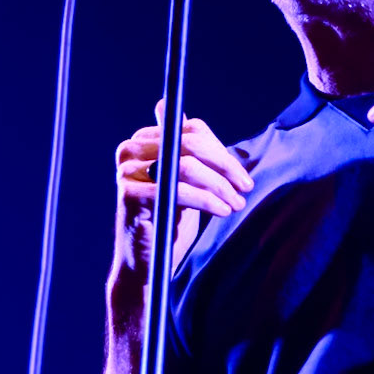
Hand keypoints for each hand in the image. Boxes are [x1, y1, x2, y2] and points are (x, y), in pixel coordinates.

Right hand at [109, 101, 251, 318]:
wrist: (146, 262)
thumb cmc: (167, 219)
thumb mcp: (182, 180)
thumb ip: (184, 149)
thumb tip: (177, 111)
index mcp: (142, 141)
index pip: (192, 130)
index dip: (222, 151)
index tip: (242, 175)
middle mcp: (130, 150)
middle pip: (190, 145)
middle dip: (225, 166)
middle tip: (246, 188)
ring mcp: (127, 171)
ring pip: (187, 167)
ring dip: (219, 186)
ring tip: (236, 204)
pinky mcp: (129, 194)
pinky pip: (176, 190)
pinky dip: (205, 200)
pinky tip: (222, 211)